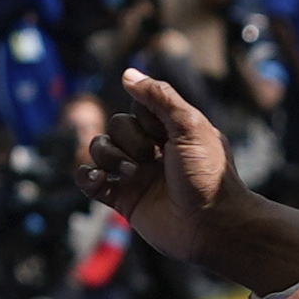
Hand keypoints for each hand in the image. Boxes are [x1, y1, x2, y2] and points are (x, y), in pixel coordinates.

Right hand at [74, 64, 234, 261]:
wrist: (210, 226)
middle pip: (116, 126)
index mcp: (170, 130)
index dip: (145, 116)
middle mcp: (152, 150)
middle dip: (129, 140)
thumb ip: (160, 97)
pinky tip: (99, 179)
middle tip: (153, 159)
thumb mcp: (190, 125)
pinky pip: (90, 181)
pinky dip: (87, 177)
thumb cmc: (207, 175)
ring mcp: (135, 175)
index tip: (165, 133)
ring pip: (100, 150)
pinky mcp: (123, 200)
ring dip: (111, 158)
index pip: (137, 105)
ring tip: (134, 175)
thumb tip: (127, 73)